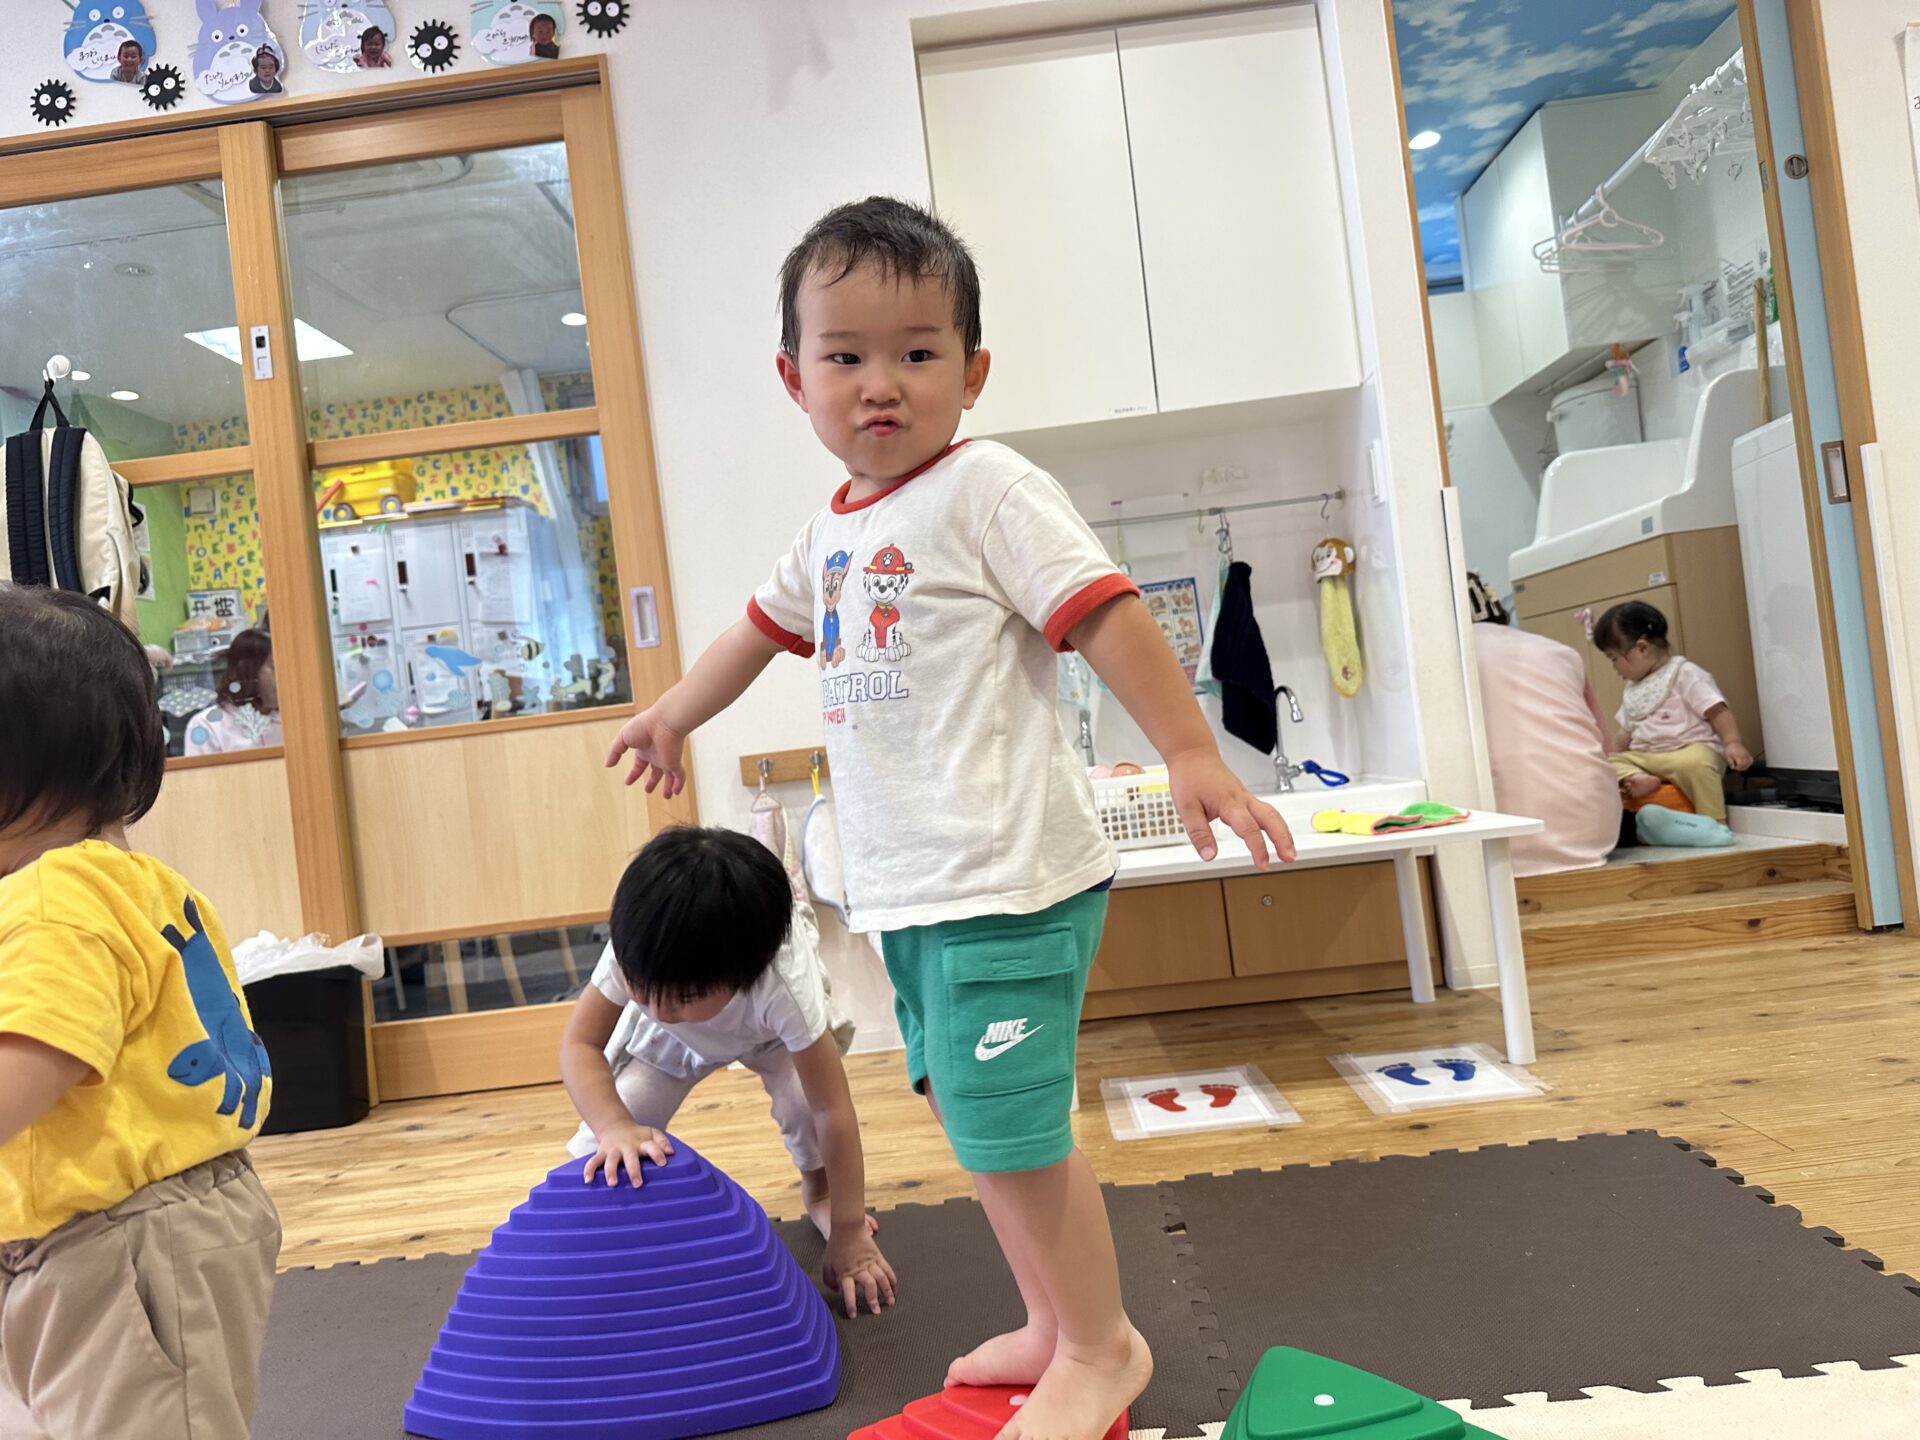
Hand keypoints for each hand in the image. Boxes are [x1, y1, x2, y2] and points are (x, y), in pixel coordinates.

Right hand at [581, 1122, 672, 1186]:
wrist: (615, 1125)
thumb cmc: (639, 1135)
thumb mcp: (652, 1133)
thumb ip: (662, 1141)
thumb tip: (671, 1153)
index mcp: (641, 1142)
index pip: (651, 1146)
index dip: (657, 1153)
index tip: (663, 1163)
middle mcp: (627, 1146)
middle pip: (630, 1157)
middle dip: (633, 1170)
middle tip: (637, 1184)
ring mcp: (613, 1149)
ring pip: (611, 1160)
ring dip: (611, 1171)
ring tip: (612, 1184)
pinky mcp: (601, 1152)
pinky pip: (593, 1161)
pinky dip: (589, 1170)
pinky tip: (588, 1181)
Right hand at [605, 708, 686, 796]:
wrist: (663, 722)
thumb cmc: (644, 726)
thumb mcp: (623, 738)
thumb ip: (614, 751)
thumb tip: (607, 765)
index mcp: (644, 749)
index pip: (639, 765)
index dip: (633, 774)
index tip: (627, 782)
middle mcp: (656, 755)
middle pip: (655, 771)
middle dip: (652, 781)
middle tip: (648, 790)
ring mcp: (667, 759)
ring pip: (669, 776)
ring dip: (668, 786)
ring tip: (667, 796)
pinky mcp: (675, 762)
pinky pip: (680, 776)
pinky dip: (678, 784)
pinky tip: (676, 792)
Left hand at [823, 1229, 896, 1316]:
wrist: (847, 1228)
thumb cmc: (836, 1246)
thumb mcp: (827, 1264)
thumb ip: (829, 1279)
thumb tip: (836, 1291)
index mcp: (846, 1272)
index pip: (849, 1291)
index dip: (851, 1303)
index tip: (853, 1315)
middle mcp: (859, 1269)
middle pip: (869, 1285)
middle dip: (873, 1299)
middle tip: (877, 1312)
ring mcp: (870, 1262)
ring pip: (881, 1278)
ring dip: (887, 1291)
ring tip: (891, 1302)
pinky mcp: (878, 1257)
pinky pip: (887, 1269)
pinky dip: (892, 1279)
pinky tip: (895, 1288)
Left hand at [1166, 749, 1295, 868]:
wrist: (1193, 754)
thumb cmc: (1190, 776)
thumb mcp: (1186, 808)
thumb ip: (1199, 833)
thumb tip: (1209, 855)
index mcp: (1228, 802)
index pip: (1248, 828)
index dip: (1258, 848)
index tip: (1263, 864)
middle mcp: (1242, 799)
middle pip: (1271, 818)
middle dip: (1283, 839)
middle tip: (1290, 858)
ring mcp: (1245, 797)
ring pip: (1272, 813)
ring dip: (1283, 833)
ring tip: (1289, 852)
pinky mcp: (1245, 797)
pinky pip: (1265, 810)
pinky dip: (1275, 824)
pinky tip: (1277, 836)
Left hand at [1725, 741, 1752, 771]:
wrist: (1733, 742)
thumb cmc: (1729, 749)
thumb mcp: (1727, 756)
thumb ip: (1730, 762)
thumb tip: (1733, 767)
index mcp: (1738, 755)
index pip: (1740, 764)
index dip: (1738, 767)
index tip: (1734, 768)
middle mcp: (1743, 755)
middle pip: (1745, 764)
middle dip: (1741, 768)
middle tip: (1736, 768)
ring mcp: (1747, 754)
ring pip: (1749, 763)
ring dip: (1745, 766)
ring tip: (1740, 767)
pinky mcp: (1748, 754)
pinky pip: (1751, 760)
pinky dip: (1749, 763)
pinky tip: (1745, 764)